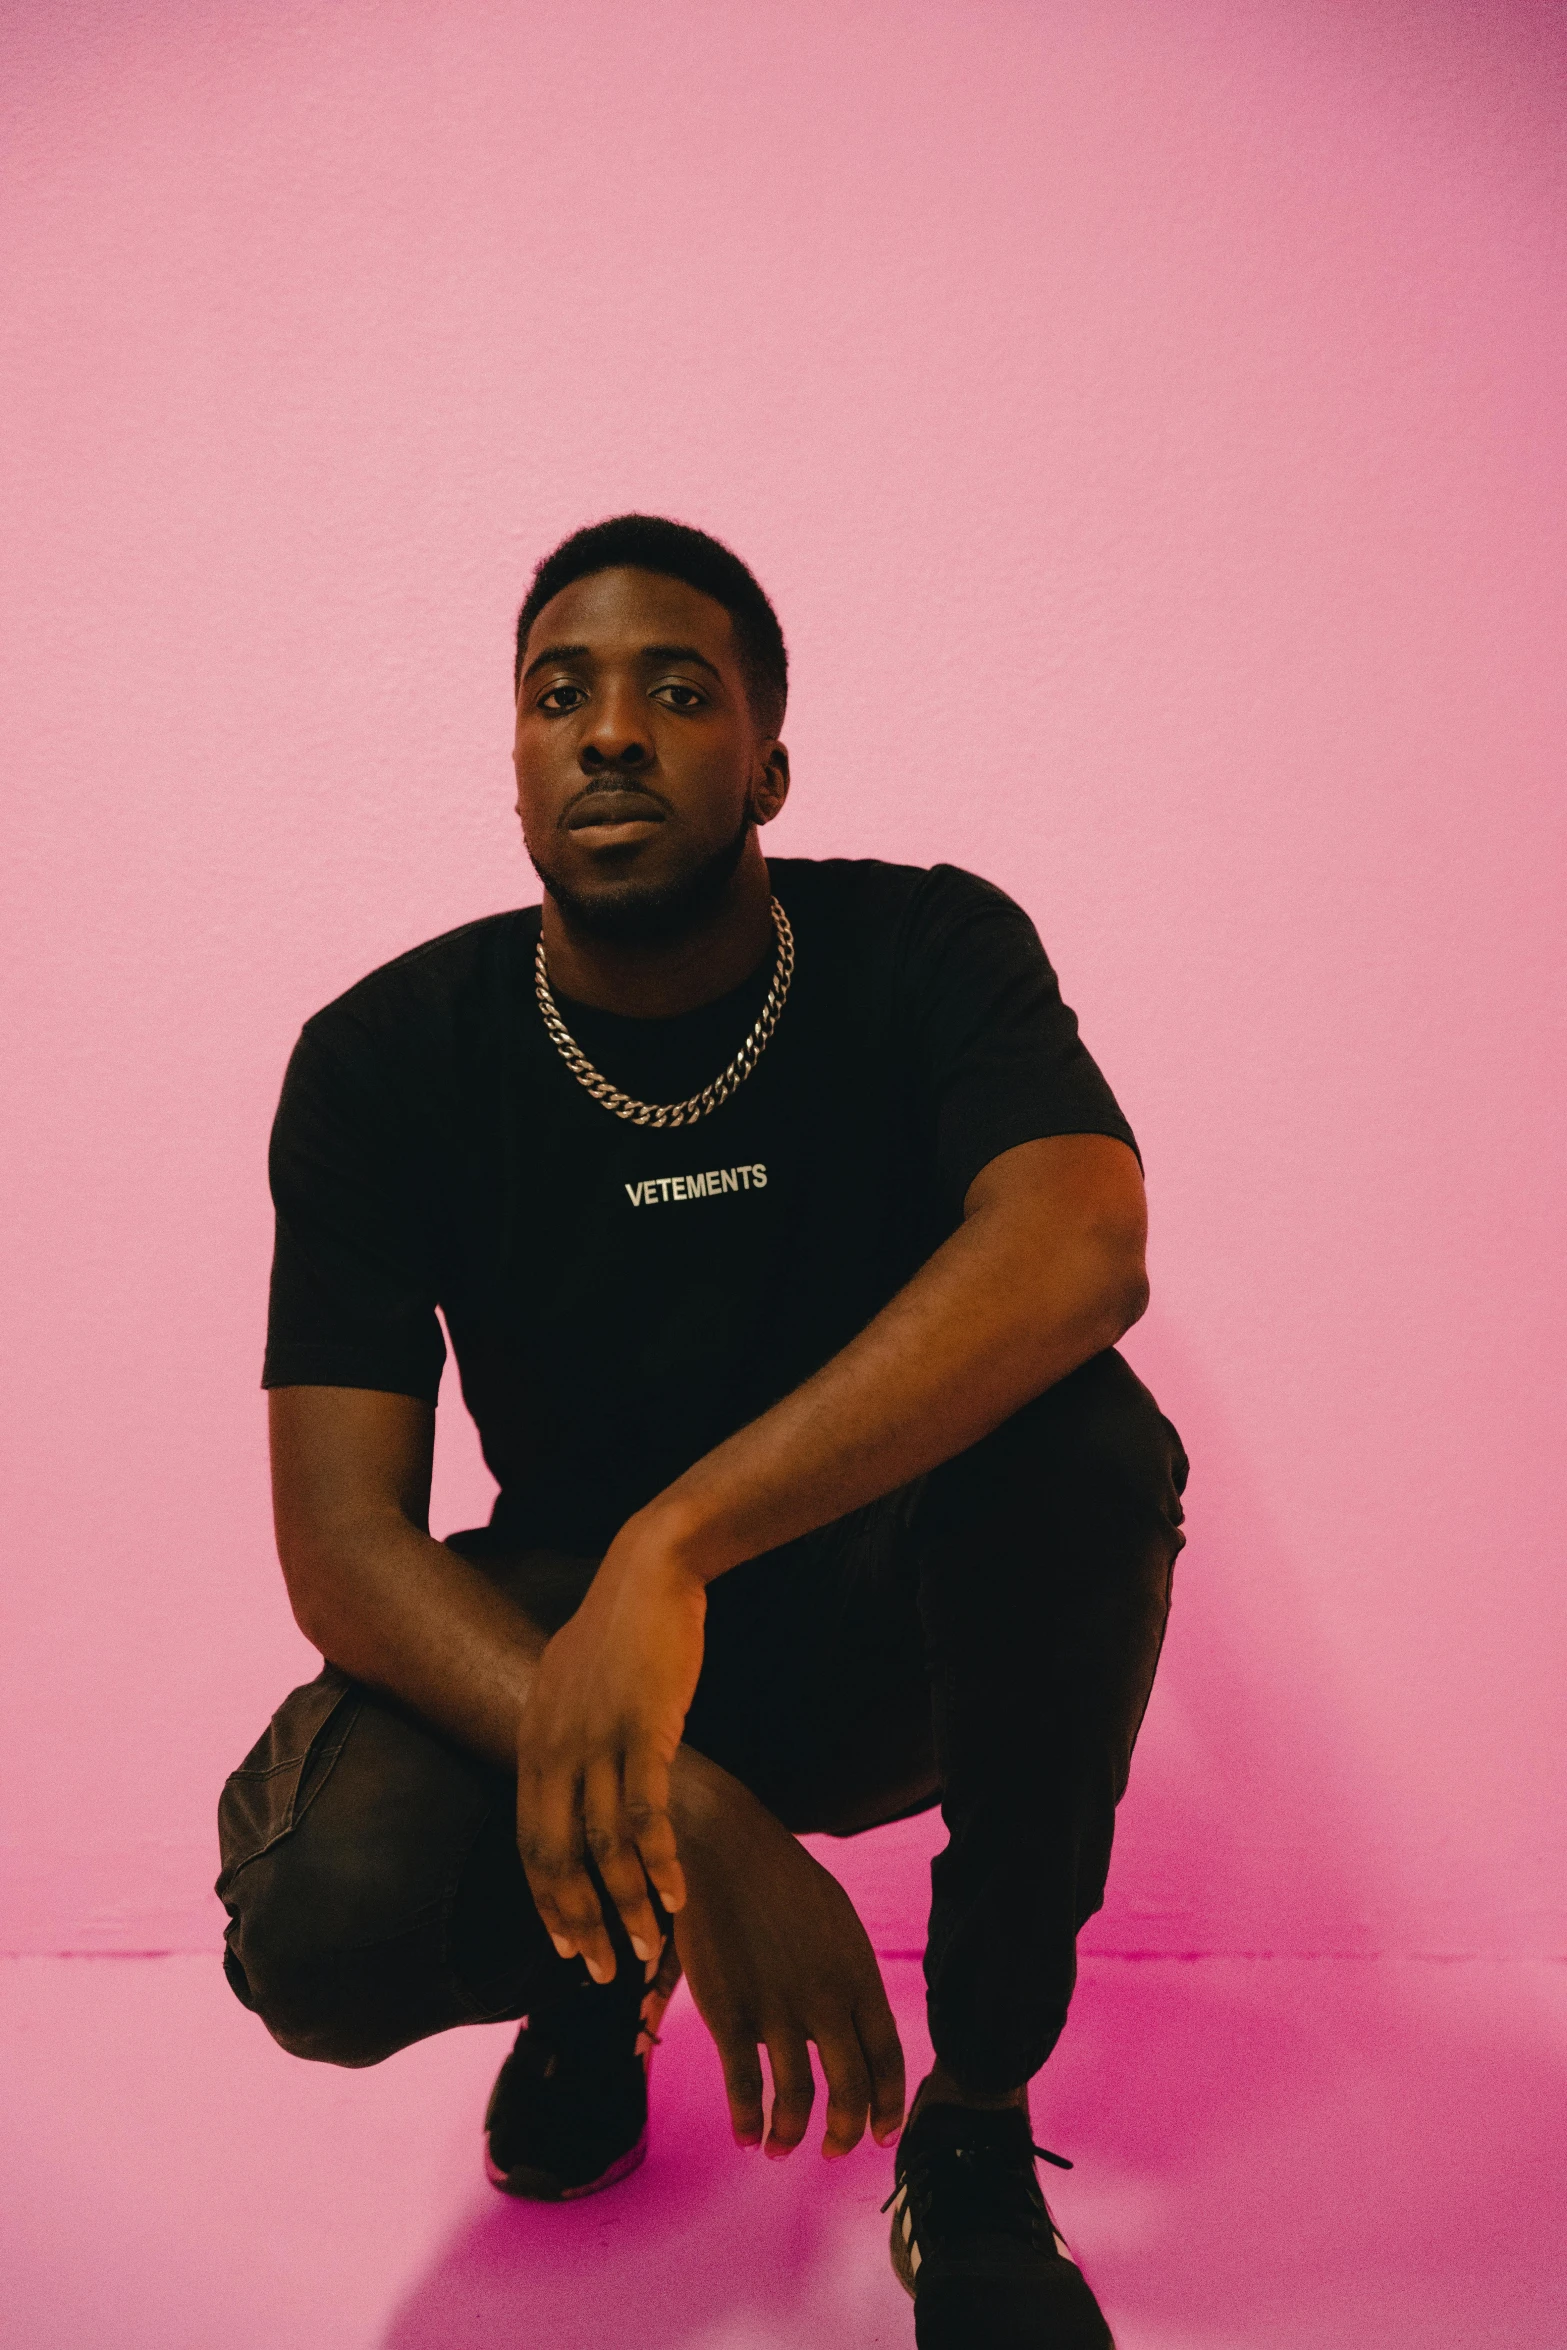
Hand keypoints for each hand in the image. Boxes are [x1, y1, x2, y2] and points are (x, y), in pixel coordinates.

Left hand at [515, 1507, 706, 1983]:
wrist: (649, 1570)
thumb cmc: (618, 1627)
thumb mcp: (568, 1683)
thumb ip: (559, 1736)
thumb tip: (558, 1773)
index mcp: (533, 1743)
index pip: (528, 1842)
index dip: (547, 1901)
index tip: (568, 1948)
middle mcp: (553, 1749)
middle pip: (555, 1858)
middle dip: (580, 1923)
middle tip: (604, 1973)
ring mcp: (596, 1741)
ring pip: (602, 1847)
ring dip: (626, 1906)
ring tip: (649, 1952)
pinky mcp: (642, 1729)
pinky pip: (646, 1814)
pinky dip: (659, 1862)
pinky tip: (676, 1896)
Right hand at [670, 1752, 905, 2158]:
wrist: (722, 1846)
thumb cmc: (779, 1877)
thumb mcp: (836, 1920)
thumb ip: (850, 1973)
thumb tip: (856, 2015)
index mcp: (858, 1975)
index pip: (887, 2059)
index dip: (888, 2105)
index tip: (880, 2134)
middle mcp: (826, 2000)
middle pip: (849, 2090)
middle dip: (845, 2132)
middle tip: (834, 2151)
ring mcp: (777, 2011)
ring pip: (797, 2100)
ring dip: (790, 2135)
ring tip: (780, 2149)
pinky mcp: (730, 2015)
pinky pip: (745, 2089)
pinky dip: (748, 2123)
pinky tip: (746, 2137)